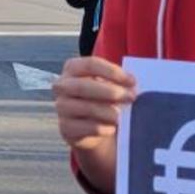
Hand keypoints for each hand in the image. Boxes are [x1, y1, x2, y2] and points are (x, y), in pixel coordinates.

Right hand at [53, 56, 137, 190]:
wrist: (88, 126)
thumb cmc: (101, 97)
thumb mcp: (107, 84)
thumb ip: (118, 81)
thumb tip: (133, 86)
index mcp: (72, 68)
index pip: (91, 64)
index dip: (113, 72)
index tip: (132, 81)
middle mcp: (62, 86)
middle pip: (84, 86)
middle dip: (111, 92)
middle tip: (131, 97)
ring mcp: (61, 108)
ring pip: (86, 108)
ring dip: (109, 112)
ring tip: (122, 115)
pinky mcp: (65, 128)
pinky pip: (87, 127)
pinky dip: (104, 128)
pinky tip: (112, 128)